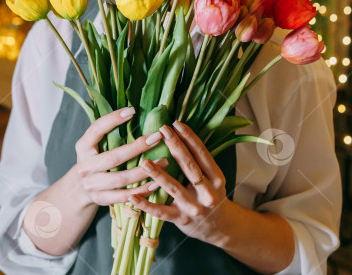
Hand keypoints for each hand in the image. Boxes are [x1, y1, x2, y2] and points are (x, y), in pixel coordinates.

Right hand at [75, 107, 166, 205]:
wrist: (79, 189)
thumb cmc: (95, 158)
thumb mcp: (94, 144)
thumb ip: (109, 132)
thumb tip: (134, 112)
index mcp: (83, 147)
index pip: (97, 129)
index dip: (113, 119)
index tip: (133, 110)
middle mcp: (85, 166)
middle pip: (113, 157)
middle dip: (137, 147)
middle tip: (157, 137)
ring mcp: (92, 185)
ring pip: (120, 179)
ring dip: (144, 171)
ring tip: (164, 161)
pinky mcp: (100, 199)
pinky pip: (123, 196)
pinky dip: (141, 190)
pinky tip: (156, 183)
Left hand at [130, 121, 229, 244]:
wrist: (218, 228)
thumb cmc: (210, 194)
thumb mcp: (213, 178)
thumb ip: (199, 161)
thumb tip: (178, 133)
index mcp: (216, 178)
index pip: (202, 154)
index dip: (190, 138)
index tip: (176, 123)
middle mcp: (207, 193)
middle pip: (189, 167)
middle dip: (175, 147)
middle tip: (162, 130)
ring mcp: (194, 207)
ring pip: (174, 188)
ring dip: (158, 175)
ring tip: (144, 162)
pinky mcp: (181, 220)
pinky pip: (161, 212)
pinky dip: (146, 205)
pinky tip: (132, 196)